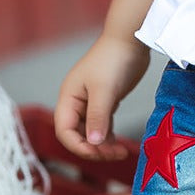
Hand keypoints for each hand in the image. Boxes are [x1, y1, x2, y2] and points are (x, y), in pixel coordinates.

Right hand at [54, 35, 150, 159]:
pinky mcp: (105, 101)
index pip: (64, 131)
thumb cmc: (113, 60)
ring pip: (91, 132)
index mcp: (68, 98)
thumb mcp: (105, 91)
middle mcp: (76, 102)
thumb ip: (98, 117)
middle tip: (114, 154)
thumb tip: (94, 143)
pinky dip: (109, 136)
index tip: (98, 152)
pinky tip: (120, 144)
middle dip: (93, 148)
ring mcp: (90, 102)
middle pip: (77, 135)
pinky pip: (102, 125)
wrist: (130, 40)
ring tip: (120, 152)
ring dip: (103, 145)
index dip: (78, 146)